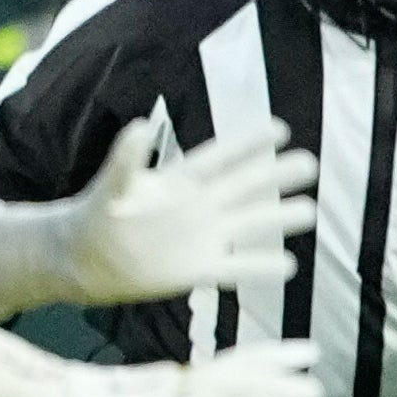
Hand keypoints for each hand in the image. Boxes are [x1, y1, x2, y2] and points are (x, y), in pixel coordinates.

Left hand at [68, 117, 317, 302]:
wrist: (86, 261)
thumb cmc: (95, 218)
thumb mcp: (110, 187)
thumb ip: (127, 161)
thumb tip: (138, 127)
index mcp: (180, 180)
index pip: (221, 157)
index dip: (249, 143)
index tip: (280, 128)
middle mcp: (199, 205)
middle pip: (245, 187)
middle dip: (276, 175)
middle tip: (309, 164)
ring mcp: (203, 237)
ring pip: (249, 224)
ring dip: (278, 218)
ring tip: (309, 212)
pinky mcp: (199, 269)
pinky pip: (236, 268)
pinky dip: (260, 267)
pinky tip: (288, 266)